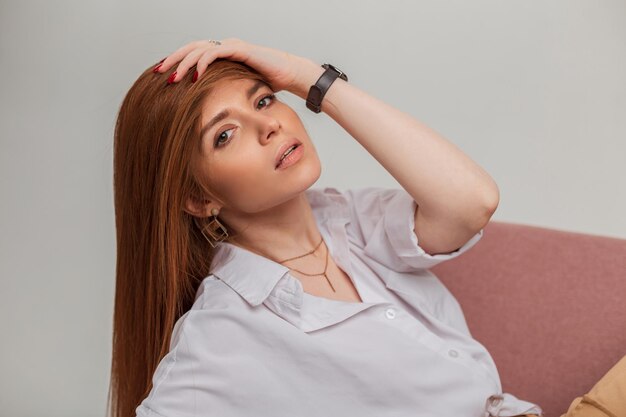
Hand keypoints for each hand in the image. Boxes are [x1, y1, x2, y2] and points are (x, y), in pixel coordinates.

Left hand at [154, 38, 319, 96]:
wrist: (290, 75)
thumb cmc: (269, 84)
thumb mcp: (241, 89)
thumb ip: (226, 91)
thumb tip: (213, 109)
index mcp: (222, 54)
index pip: (193, 55)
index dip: (177, 63)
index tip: (163, 76)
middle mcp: (224, 46)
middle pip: (190, 49)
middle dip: (172, 61)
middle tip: (157, 73)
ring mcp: (230, 45)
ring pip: (198, 49)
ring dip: (183, 63)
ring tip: (172, 77)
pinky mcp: (238, 49)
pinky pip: (214, 53)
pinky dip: (202, 63)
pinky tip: (194, 76)